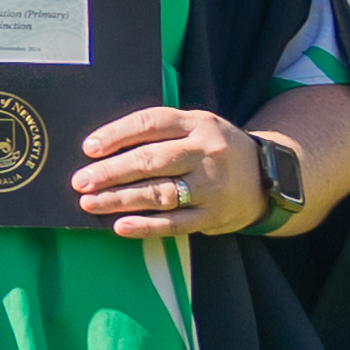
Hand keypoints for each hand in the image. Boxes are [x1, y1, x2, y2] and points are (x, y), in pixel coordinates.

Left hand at [73, 106, 264, 241]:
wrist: (269, 176)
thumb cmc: (216, 149)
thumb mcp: (197, 126)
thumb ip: (160, 132)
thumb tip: (104, 148)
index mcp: (198, 123)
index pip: (151, 123)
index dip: (118, 134)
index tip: (89, 147)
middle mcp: (206, 152)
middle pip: (152, 160)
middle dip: (111, 172)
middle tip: (80, 181)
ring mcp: (212, 186)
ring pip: (160, 193)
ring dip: (121, 199)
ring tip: (90, 203)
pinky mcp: (214, 216)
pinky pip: (176, 223)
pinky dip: (146, 226)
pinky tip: (120, 225)